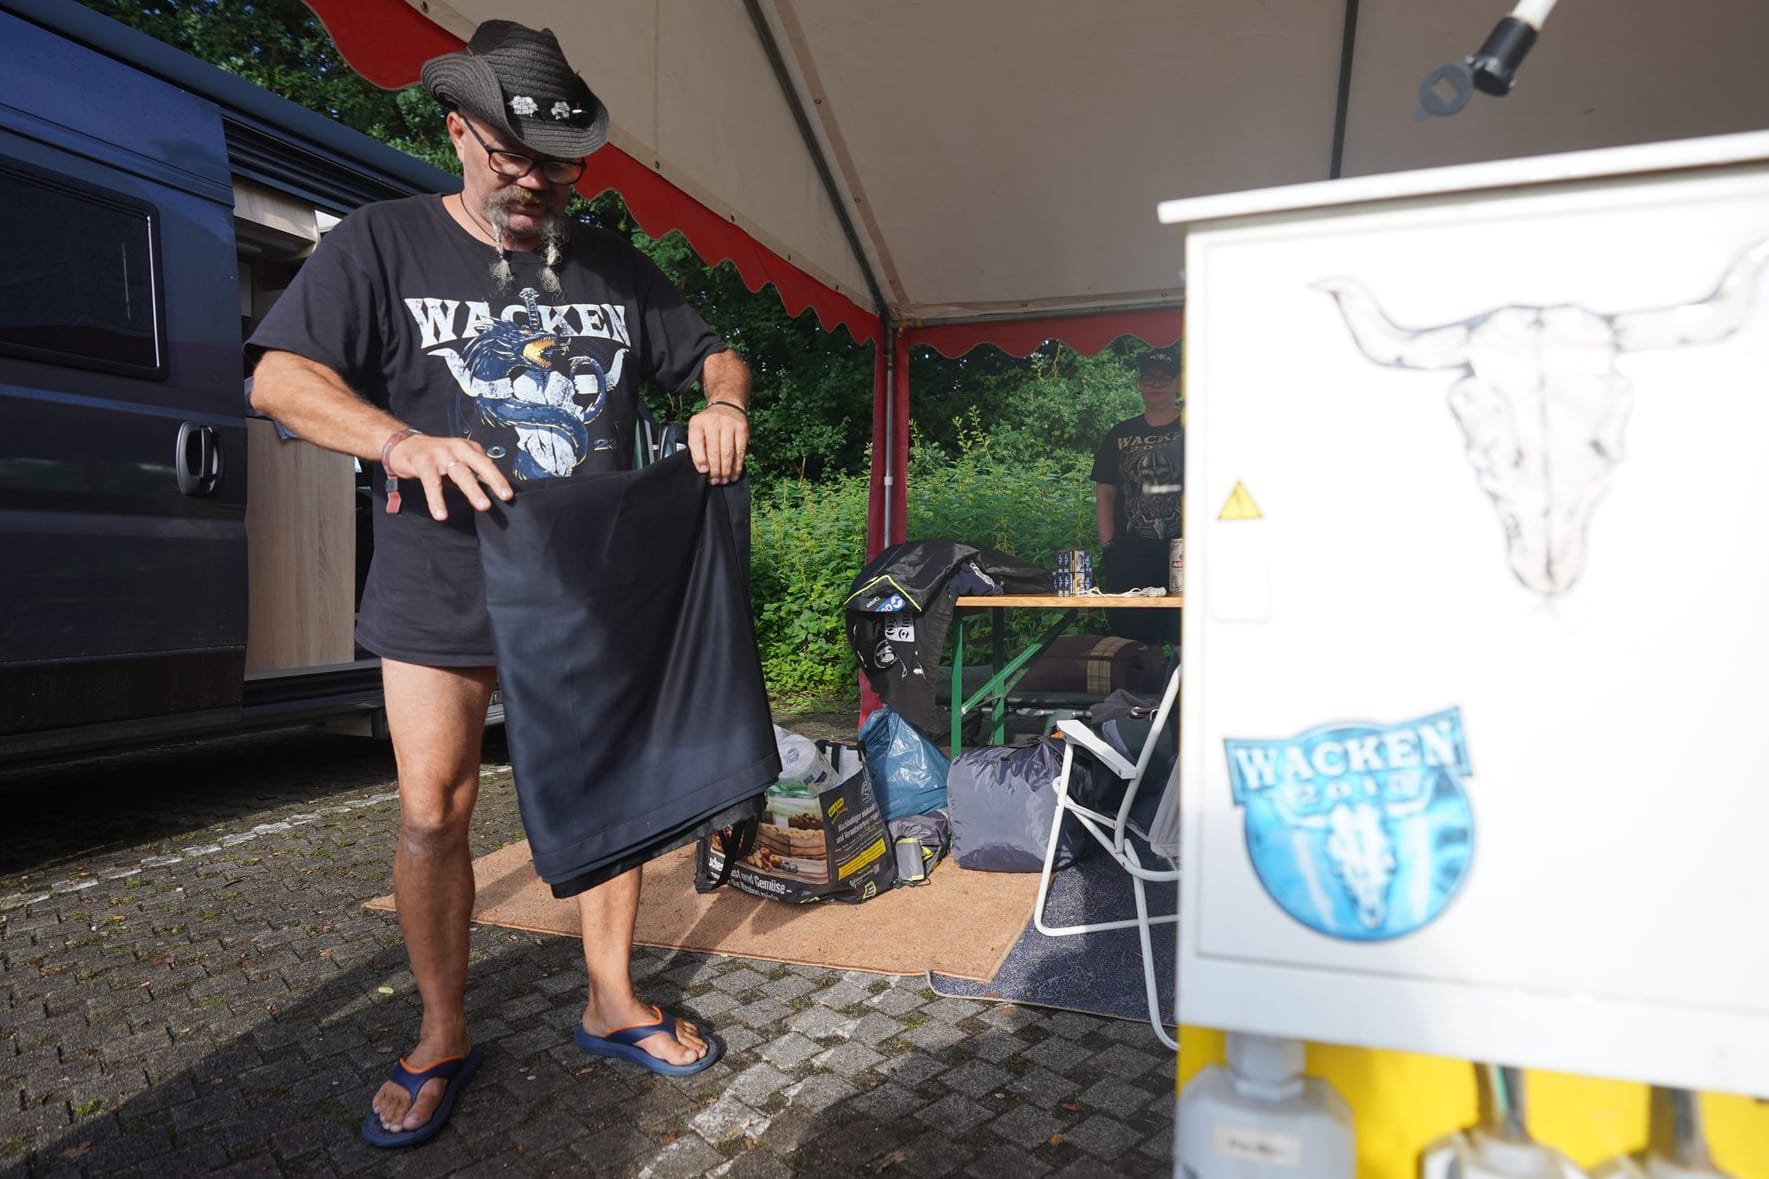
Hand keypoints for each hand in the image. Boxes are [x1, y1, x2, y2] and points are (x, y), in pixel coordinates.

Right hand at [386, 434, 513, 519]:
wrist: (402, 444)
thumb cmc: (434, 457)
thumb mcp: (456, 461)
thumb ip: (472, 474)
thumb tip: (491, 492)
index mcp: (468, 448)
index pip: (487, 464)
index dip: (499, 479)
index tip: (508, 495)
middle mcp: (456, 448)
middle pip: (479, 465)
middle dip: (494, 480)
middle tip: (504, 496)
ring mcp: (440, 454)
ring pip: (460, 473)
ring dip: (473, 490)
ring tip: (483, 506)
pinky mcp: (423, 462)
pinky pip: (432, 484)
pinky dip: (437, 500)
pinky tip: (441, 514)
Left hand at [687, 404, 748, 485]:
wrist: (727, 405)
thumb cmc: (709, 424)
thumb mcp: (698, 430)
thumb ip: (697, 446)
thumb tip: (703, 470)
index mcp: (697, 423)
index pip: (697, 443)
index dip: (700, 459)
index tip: (704, 472)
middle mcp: (713, 421)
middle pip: (714, 450)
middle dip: (715, 469)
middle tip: (716, 481)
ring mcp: (729, 424)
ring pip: (728, 452)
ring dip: (727, 470)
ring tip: (725, 480)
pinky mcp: (742, 428)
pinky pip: (740, 451)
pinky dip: (738, 465)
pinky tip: (735, 473)